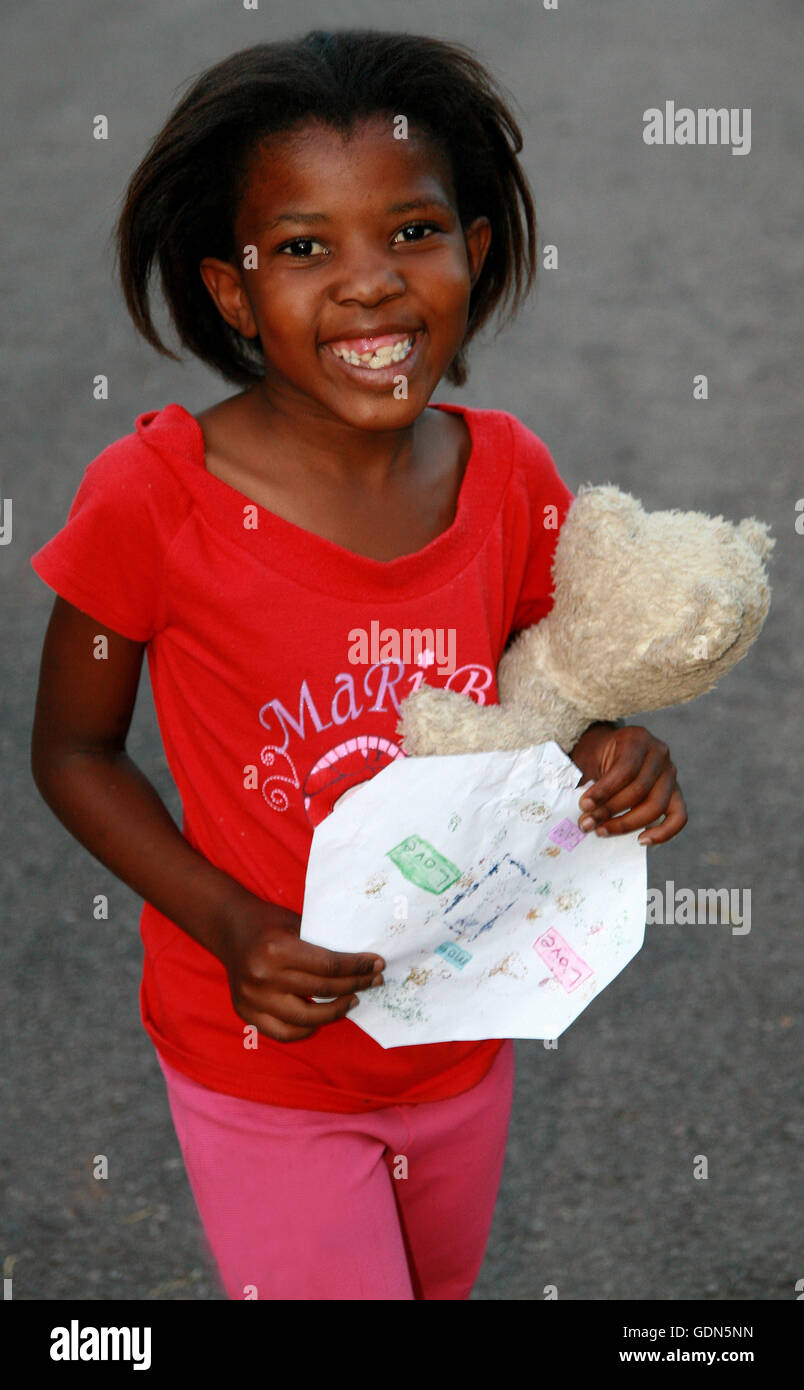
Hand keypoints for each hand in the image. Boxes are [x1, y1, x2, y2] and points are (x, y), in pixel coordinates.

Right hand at [215, 890, 385, 1041]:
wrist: (229, 928)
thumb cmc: (269, 922)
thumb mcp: (297, 922)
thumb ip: (323, 942)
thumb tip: (363, 960)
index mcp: (277, 950)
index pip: (329, 966)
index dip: (357, 968)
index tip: (377, 965)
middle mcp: (263, 977)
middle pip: (322, 990)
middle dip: (355, 986)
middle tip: (374, 981)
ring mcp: (252, 999)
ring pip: (307, 1018)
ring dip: (336, 1011)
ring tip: (352, 1000)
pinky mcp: (245, 1012)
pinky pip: (284, 1032)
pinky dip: (307, 1028)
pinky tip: (322, 1018)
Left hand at [569, 722, 686, 845]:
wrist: (610, 748)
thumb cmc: (597, 755)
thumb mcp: (588, 758)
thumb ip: (585, 780)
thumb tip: (582, 813)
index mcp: (637, 739)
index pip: (624, 770)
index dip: (604, 791)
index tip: (584, 805)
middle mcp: (659, 754)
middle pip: (640, 790)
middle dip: (610, 811)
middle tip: (587, 824)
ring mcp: (670, 773)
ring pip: (656, 806)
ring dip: (627, 824)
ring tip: (602, 831)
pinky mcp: (676, 792)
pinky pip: (678, 816)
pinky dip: (663, 832)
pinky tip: (641, 841)